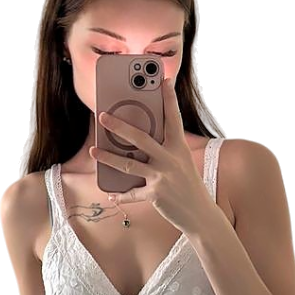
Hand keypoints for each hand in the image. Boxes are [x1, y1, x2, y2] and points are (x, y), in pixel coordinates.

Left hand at [90, 76, 212, 236]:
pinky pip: (133, 193)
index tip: (163, 80)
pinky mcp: (155, 194)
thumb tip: (138, 142)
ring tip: (94, 151)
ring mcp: (162, 177)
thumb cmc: (188, 186)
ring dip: (109, 157)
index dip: (169, 99)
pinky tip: (111, 195)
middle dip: (120, 126)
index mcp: (179, 148)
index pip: (173, 118)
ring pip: (130, 164)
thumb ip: (165, 151)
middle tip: (103, 116)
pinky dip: (121, 196)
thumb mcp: (182, 163)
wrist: (200, 214)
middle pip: (141, 138)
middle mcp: (170, 159)